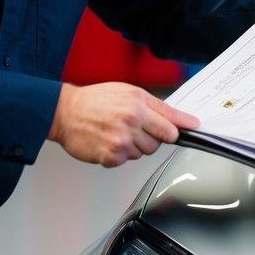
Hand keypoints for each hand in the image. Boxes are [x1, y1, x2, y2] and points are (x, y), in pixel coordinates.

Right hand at [47, 82, 199, 167]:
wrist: (65, 112)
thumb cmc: (96, 100)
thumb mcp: (129, 92)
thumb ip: (156, 106)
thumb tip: (182, 120)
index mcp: (137, 105)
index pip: (170, 124)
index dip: (178, 128)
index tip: (190, 129)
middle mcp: (131, 123)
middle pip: (159, 143)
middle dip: (151, 137)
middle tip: (134, 127)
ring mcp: (120, 142)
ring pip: (143, 153)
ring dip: (134, 146)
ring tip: (117, 132)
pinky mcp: (110, 157)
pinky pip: (126, 161)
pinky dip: (119, 155)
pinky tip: (108, 141)